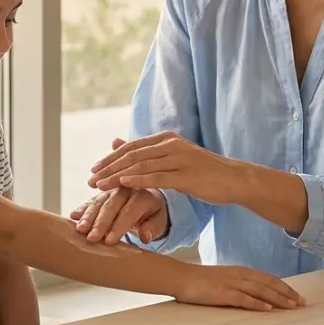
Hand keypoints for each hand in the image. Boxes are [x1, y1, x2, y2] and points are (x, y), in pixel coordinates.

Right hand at [70, 186, 167, 244]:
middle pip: (111, 206)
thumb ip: (153, 228)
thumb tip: (145, 237)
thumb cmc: (153, 215)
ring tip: (80, 229)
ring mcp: (112, 191)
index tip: (109, 241)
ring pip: (98, 202)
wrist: (147, 200)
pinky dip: (82, 208)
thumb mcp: (159, 222)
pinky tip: (73, 216)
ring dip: (88, 216)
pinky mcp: (101, 194)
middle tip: (92, 238)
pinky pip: (90, 200)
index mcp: (143, 196)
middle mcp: (126, 189)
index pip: (129, 211)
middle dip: (100, 223)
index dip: (119, 226)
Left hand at [88, 131, 242, 204]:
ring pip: (141, 166)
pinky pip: (157, 177)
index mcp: (166, 139)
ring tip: (99, 186)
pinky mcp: (186, 175)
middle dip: (109, 168)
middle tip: (90, 179)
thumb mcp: (172, 157)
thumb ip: (145, 151)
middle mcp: (171, 144)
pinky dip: (138, 180)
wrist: (233, 179)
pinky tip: (123, 185)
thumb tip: (116, 141)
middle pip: (132, 155)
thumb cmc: (201, 171)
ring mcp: (179, 159)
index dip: (111, 158)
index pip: (132, 147)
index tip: (94, 170)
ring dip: (117, 176)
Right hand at [174, 264, 304, 311]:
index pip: (268, 278)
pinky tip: (267, 309)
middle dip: (287, 293)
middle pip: (268, 283)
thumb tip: (254, 292)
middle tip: (301, 302)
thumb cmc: (201, 280)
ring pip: (260, 290)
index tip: (296, 295)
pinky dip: (257, 304)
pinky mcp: (223, 293)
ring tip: (291, 306)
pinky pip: (244, 298)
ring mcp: (232, 283)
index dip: (284, 286)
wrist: (182, 277)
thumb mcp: (224, 278)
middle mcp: (240, 275)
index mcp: (241, 271)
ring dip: (277, 298)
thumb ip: (239, 283)